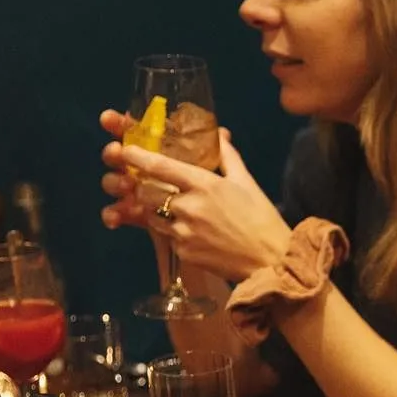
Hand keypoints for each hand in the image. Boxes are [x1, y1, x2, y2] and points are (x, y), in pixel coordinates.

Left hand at [99, 112, 291, 280]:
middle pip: (147, 191)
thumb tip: (220, 135)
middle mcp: (189, 207)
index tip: (125, 150)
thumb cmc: (262, 219)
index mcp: (204, 184)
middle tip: (152, 186)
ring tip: (174, 210)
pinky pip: (167, 237)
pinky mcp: (183, 252)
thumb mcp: (247, 183)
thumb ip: (228, 157)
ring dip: (156, 210)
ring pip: (152, 215)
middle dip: (144, 187)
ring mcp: (183, 232)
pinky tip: (192, 232)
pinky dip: (172, 231)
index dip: (137, 156)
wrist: (272, 261)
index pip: (160, 166)